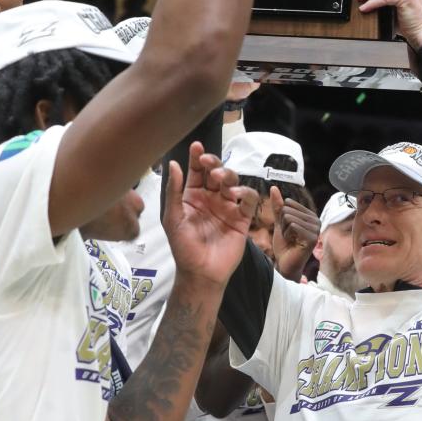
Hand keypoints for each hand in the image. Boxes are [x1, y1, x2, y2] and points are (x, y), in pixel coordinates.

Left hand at [163, 142, 259, 286]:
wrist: (201, 272)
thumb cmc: (183, 248)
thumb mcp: (172, 218)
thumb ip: (174, 192)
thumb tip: (173, 164)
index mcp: (193, 196)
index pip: (196, 172)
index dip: (197, 158)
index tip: (197, 147)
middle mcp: (211, 199)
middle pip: (216, 172)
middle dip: (213, 163)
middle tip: (208, 162)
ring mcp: (227, 207)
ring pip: (233, 182)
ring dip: (228, 175)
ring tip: (219, 178)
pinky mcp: (242, 218)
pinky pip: (249, 200)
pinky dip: (246, 193)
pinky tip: (236, 193)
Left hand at [271, 187, 319, 280]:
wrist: (285, 264)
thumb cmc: (284, 245)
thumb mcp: (280, 223)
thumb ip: (278, 207)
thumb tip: (274, 188)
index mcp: (310, 216)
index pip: (288, 205)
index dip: (281, 218)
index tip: (287, 230)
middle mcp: (316, 221)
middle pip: (288, 211)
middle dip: (283, 225)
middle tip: (289, 237)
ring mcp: (316, 230)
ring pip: (289, 218)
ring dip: (285, 231)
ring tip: (291, 240)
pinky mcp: (312, 238)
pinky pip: (293, 226)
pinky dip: (287, 235)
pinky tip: (293, 243)